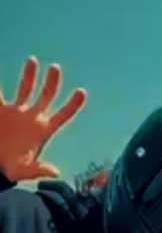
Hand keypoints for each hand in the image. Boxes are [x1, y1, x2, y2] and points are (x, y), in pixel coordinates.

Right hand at [0, 58, 86, 181]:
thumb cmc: (13, 169)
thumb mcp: (25, 171)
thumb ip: (39, 170)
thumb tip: (55, 172)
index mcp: (43, 130)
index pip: (63, 115)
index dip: (73, 105)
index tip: (82, 92)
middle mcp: (32, 118)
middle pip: (47, 96)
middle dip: (52, 82)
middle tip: (56, 68)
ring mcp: (16, 112)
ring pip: (26, 89)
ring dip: (30, 75)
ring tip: (33, 60)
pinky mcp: (0, 109)